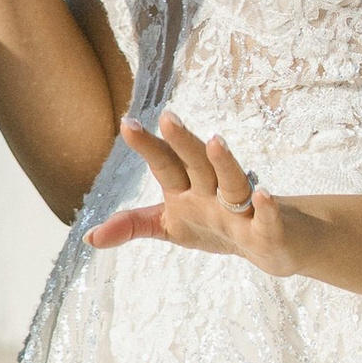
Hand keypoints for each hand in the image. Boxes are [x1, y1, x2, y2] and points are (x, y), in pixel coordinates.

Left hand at [87, 110, 298, 273]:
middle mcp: (214, 192)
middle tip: (168, 118)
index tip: (127, 123)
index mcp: (188, 189)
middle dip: (183, 142)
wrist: (273, 245)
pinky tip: (262, 194)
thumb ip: (132, 225)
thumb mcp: (171, 226)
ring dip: (224, 162)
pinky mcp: (268, 231)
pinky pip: (266, 218)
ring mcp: (242, 209)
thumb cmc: (217, 227)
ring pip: (233, 182)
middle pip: (198, 164)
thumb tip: (89, 237)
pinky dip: (266, 208)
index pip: (166, 164)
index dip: (149, 146)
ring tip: (214, 141)